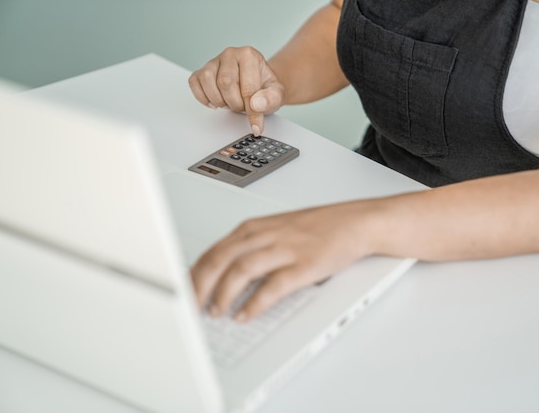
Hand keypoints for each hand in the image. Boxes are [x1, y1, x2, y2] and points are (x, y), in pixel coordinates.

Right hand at [188, 46, 284, 135]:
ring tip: (230, 102)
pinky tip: (215, 102)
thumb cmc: (264, 88)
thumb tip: (256, 104)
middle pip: (225, 84)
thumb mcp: (276, 94)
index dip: (252, 111)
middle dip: (234, 103)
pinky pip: (194, 83)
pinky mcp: (202, 70)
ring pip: (207, 81)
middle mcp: (230, 54)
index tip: (256, 126)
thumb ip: (271, 99)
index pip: (247, 87)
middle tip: (242, 107)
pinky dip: (203, 97)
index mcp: (249, 55)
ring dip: (219, 100)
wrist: (258, 84)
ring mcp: (214, 61)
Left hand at [190, 201, 377, 321]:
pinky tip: (246, 315)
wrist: (356, 222)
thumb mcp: (276, 230)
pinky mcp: (304, 264)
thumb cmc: (318, 228)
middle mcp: (265, 234)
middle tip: (190, 306)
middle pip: (220, 258)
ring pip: (241, 270)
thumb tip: (222, 275)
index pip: (212, 250)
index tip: (183, 291)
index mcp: (254, 227)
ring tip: (215, 312)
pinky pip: (273, 286)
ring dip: (223, 294)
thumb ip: (250, 247)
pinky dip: (255, 303)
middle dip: (200, 285)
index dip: (193, 274)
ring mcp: (285, 249)